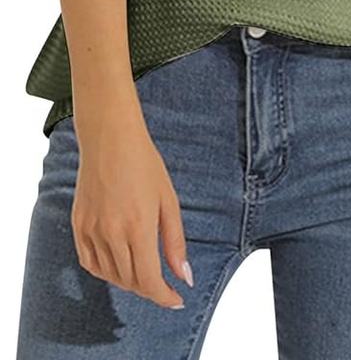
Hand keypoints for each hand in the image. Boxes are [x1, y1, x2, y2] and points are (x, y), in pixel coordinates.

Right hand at [72, 102, 193, 308]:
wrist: (110, 138)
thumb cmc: (144, 164)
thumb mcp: (168, 200)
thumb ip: (175, 242)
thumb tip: (184, 277)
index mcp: (138, 227)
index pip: (148, 280)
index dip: (164, 296)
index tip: (176, 300)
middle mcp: (111, 233)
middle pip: (130, 281)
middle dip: (149, 288)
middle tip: (163, 282)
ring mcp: (91, 229)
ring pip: (109, 275)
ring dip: (128, 281)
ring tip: (143, 271)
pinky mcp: (78, 224)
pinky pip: (89, 262)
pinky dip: (104, 271)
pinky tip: (118, 263)